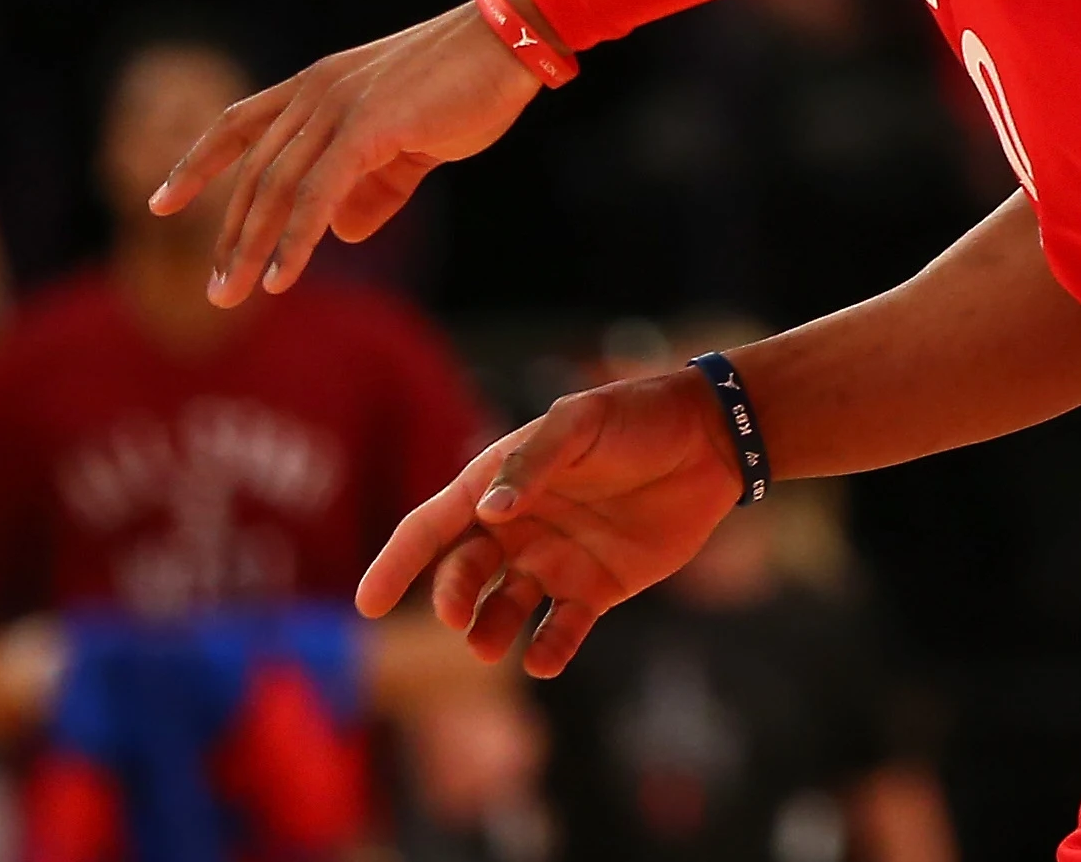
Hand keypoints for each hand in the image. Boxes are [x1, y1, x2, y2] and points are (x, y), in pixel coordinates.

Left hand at [151, 0, 542, 304]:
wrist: (513, 42)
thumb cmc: (471, 85)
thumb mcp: (416, 142)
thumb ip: (377, 187)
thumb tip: (345, 234)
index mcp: (320, 85)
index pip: (240, 125)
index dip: (198, 165)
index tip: (161, 203)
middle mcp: (316, 92)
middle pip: (254, 172)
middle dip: (229, 234)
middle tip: (216, 290)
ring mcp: (337, 106)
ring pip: (277, 187)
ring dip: (251, 246)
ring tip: (233, 295)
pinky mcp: (367, 126)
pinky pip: (318, 193)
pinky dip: (296, 239)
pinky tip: (283, 277)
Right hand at [357, 369, 743, 677]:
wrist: (712, 440)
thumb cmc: (638, 418)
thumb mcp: (581, 424)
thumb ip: (534, 463)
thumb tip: (488, 510)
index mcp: (499, 484)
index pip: (432, 527)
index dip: (397, 564)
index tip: (368, 605)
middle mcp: (517, 529)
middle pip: (463, 573)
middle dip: (452, 597)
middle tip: (459, 615)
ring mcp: (554, 562)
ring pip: (502, 610)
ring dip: (489, 631)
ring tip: (490, 644)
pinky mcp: (596, 589)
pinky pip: (561, 630)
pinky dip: (548, 650)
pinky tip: (543, 660)